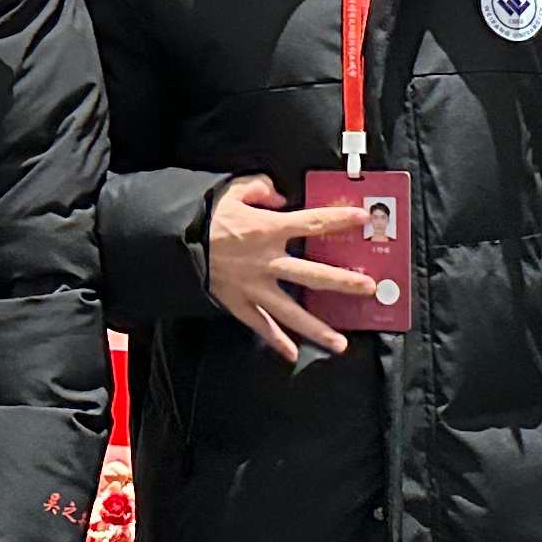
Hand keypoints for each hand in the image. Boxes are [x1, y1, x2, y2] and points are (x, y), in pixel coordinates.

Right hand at [203, 174, 374, 362]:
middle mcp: (267, 261)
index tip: (362, 218)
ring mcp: (254, 287)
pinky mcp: (238, 303)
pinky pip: (260, 326)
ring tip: (340, 343)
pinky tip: (292, 354)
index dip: (339, 219)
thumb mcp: (231, 190)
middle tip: (369, 289)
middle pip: (313, 275)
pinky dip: (275, 341)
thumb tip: (281, 197)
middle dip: (343, 283)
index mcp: (268, 230)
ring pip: (291, 312)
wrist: (172, 242)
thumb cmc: (204, 216)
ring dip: (316, 328)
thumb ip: (260, 188)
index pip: (312, 223)